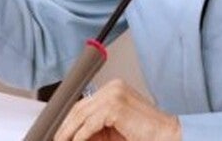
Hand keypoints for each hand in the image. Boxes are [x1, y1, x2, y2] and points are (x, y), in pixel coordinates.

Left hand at [55, 79, 180, 140]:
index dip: (67, 119)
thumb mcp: (113, 130)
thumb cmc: (144, 134)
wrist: (166, 135)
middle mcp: (113, 87)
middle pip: (79, 107)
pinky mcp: (115, 106)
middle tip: (55, 139)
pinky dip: (80, 136)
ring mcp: (114, 94)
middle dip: (64, 126)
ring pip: (81, 115)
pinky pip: (89, 123)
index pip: (83, 102)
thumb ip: (94, 129)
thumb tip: (72, 135)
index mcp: (114, 88)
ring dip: (68, 133)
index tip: (58, 132)